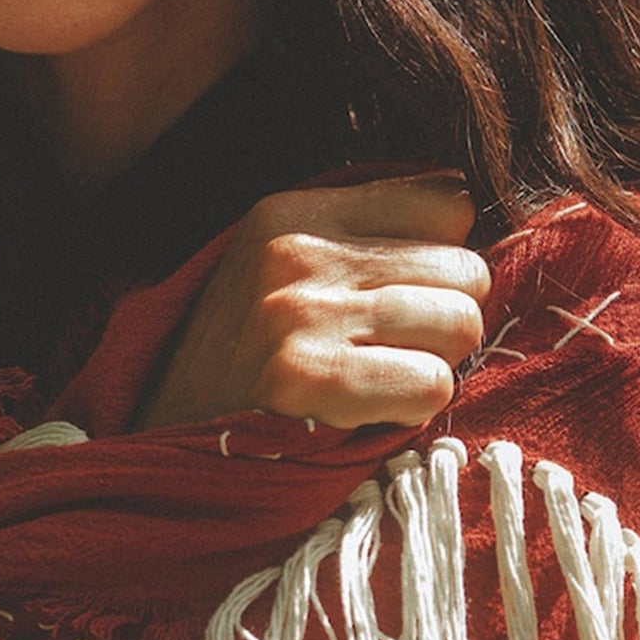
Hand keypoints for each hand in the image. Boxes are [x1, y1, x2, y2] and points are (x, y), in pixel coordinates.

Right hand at [139, 174, 489, 431]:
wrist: (169, 437)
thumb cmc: (246, 357)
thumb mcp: (283, 265)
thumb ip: (366, 231)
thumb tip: (470, 208)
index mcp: (294, 213)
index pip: (449, 202)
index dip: (441, 259)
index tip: (404, 295)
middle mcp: (297, 254)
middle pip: (466, 270)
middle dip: (445, 317)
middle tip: (388, 350)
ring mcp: (302, 316)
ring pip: (460, 324)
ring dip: (434, 364)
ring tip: (377, 378)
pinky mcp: (310, 381)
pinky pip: (435, 385)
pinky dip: (415, 409)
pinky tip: (368, 411)